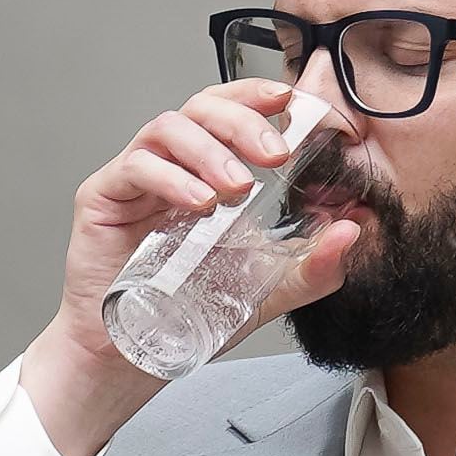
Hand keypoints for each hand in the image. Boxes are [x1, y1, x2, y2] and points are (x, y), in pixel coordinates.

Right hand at [19, 81, 362, 455]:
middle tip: (275, 155)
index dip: (269, 101)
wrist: (131, 355)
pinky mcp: (104, 195)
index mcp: (212, 171)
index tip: (306, 112)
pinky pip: (136, 165)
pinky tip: (197, 203)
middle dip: (246, 120)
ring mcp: (138, 177)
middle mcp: (175, 165)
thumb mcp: (268, 289)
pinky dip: (170, 178)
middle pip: (206, 106)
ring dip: (210, 150)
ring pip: (170, 126)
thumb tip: (351, 231)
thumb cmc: (188, 312)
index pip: (239, 111)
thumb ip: (313, 266)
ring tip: (236, 188)